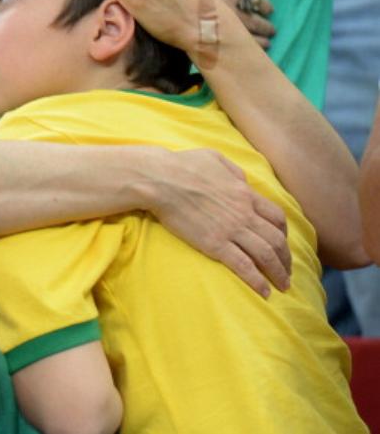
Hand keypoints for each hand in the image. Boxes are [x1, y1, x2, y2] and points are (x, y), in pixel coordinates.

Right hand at [148, 147, 290, 297]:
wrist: (162, 180)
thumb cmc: (183, 165)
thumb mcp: (215, 158)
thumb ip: (233, 171)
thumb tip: (243, 181)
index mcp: (244, 193)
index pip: (276, 216)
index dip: (284, 233)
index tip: (283, 243)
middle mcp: (244, 213)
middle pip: (276, 239)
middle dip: (286, 258)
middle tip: (287, 271)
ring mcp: (231, 230)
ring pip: (266, 255)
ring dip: (278, 272)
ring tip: (283, 286)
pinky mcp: (215, 244)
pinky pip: (244, 266)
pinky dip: (258, 281)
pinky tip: (264, 292)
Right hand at [217, 0, 274, 49]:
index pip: (259, 2)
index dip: (265, 6)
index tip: (268, 10)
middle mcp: (233, 14)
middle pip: (257, 23)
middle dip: (265, 27)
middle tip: (271, 31)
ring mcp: (223, 31)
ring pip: (251, 39)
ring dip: (261, 42)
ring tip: (267, 44)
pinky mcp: (211, 44)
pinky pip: (234, 51)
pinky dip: (245, 52)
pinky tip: (249, 54)